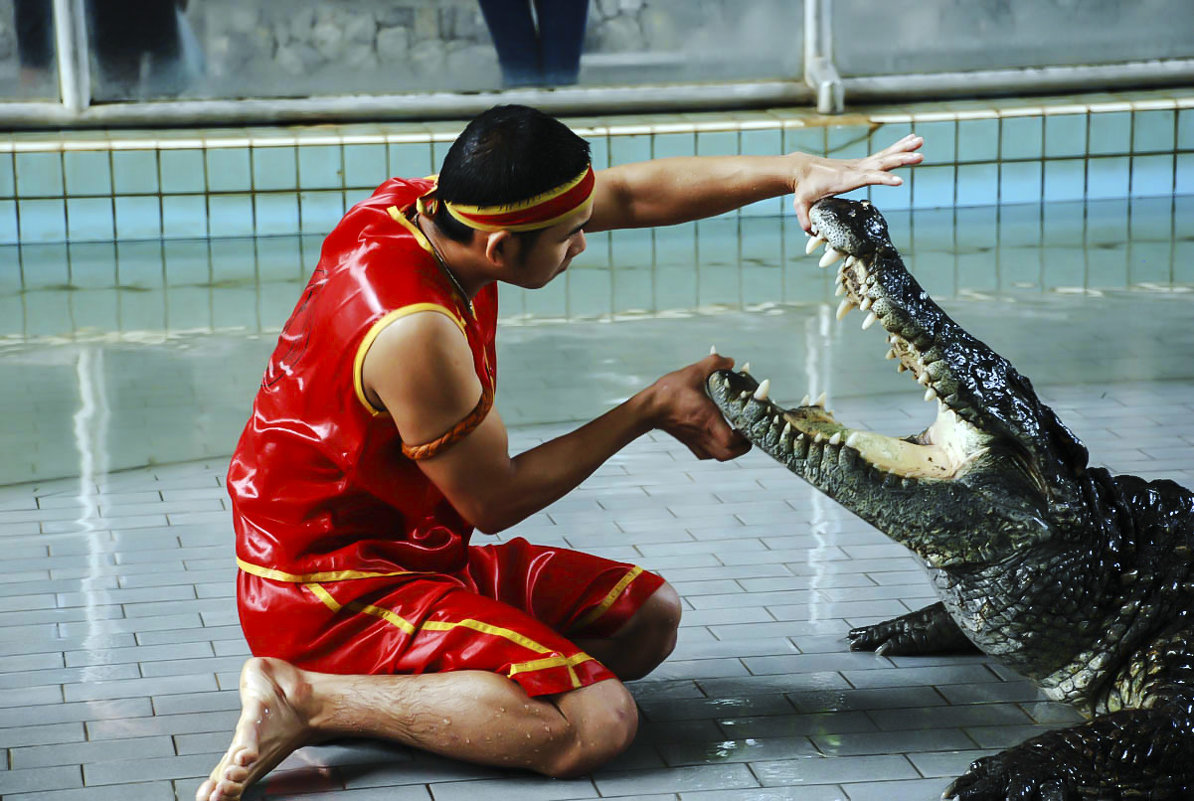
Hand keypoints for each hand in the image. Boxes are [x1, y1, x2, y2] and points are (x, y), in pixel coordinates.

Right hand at [646, 353, 751, 460]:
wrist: (648, 408)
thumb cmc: (668, 392)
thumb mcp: (693, 372)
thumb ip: (714, 363)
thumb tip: (730, 361)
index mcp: (707, 419)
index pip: (731, 439)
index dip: (745, 435)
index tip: (750, 422)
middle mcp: (703, 434)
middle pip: (730, 453)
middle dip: (743, 445)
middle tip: (748, 431)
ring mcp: (696, 441)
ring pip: (721, 456)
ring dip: (732, 449)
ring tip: (737, 435)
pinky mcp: (689, 443)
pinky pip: (709, 454)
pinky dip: (718, 450)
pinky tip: (719, 437)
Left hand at [791, 134, 923, 230]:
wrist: (802, 169)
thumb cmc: (803, 188)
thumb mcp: (800, 204)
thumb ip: (804, 218)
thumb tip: (809, 231)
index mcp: (844, 180)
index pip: (867, 178)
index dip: (882, 179)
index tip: (899, 181)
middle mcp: (855, 170)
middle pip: (881, 163)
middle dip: (900, 160)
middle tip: (919, 156)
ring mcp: (859, 166)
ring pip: (885, 156)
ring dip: (904, 148)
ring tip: (921, 141)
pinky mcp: (862, 165)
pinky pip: (883, 155)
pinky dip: (898, 147)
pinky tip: (911, 140)